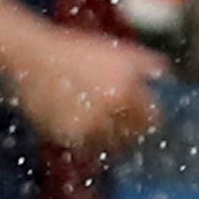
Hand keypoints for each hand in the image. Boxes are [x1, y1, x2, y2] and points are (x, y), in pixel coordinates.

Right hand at [5, 24, 167, 153]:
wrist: (32, 55)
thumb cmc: (77, 50)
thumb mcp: (116, 49)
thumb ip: (145, 62)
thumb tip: (165, 74)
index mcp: (126, 91)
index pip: (151, 119)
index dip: (151, 120)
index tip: (148, 120)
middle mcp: (110, 113)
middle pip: (131, 137)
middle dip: (132, 133)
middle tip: (127, 129)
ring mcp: (86, 127)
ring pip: (108, 146)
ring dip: (110, 141)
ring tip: (104, 131)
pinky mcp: (65, 136)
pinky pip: (83, 148)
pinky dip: (87, 143)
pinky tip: (84, 130)